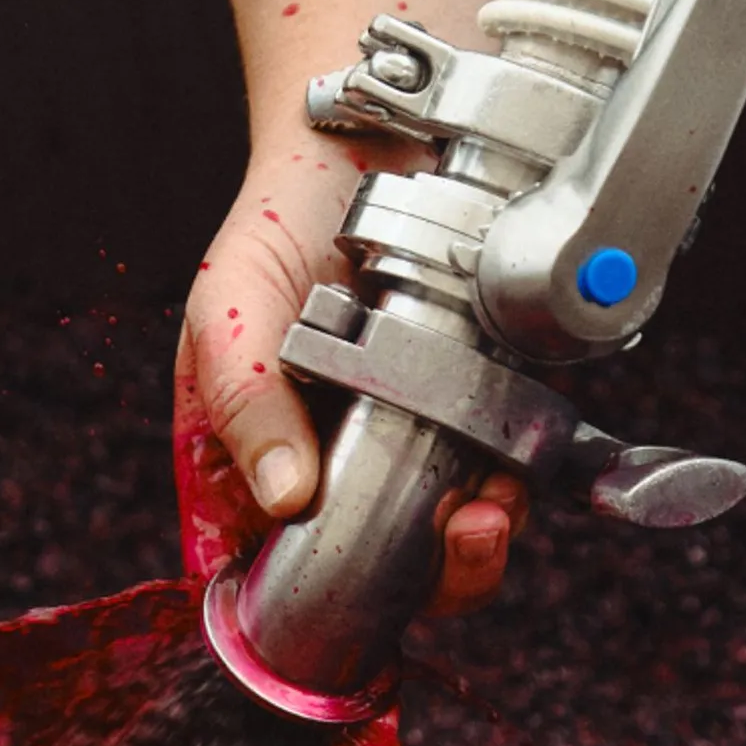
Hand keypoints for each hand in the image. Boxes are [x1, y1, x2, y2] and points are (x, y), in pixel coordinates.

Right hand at [171, 128, 526, 608]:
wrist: (365, 136)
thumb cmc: (276, 225)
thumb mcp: (229, 309)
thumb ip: (243, 399)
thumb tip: (282, 495)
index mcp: (255, 467)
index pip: (273, 575)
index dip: (318, 608)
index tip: (362, 596)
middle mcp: (333, 471)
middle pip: (379, 577)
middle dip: (430, 578)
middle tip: (460, 536)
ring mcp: (408, 447)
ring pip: (445, 539)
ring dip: (478, 538)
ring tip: (493, 502)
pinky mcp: (472, 414)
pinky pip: (496, 476)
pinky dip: (513, 483)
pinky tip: (516, 464)